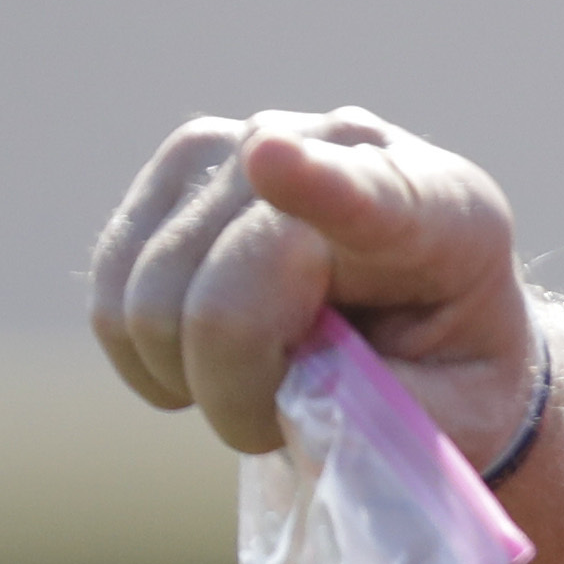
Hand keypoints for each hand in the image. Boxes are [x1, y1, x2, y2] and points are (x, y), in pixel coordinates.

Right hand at [90, 108, 537, 464]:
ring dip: (194, 377)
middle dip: (240, 391)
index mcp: (446, 212)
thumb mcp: (453, 419)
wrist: (427, 326)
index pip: (374, 197)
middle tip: (294, 410)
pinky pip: (110, 302)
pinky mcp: (179, 168)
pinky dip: (148, 358)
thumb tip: (294, 389)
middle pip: (227, 297)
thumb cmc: (447, 377)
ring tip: (267, 372)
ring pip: (150, 303)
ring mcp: (247, 144)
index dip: (318, 183)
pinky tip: (211, 354)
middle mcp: (344, 148)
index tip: (271, 157)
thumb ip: (380, 413)